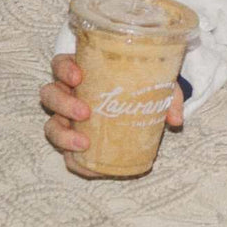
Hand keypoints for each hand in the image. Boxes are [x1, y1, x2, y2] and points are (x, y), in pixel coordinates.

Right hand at [41, 53, 184, 178]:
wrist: (142, 111)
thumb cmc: (143, 89)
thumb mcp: (158, 87)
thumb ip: (168, 97)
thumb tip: (176, 119)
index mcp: (84, 72)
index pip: (61, 64)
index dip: (64, 69)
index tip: (78, 76)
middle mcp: (70, 94)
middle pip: (50, 94)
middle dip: (62, 103)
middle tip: (85, 111)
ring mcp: (68, 119)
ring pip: (51, 124)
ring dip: (62, 134)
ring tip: (84, 143)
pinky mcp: (73, 142)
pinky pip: (64, 153)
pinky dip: (71, 159)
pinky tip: (84, 162)